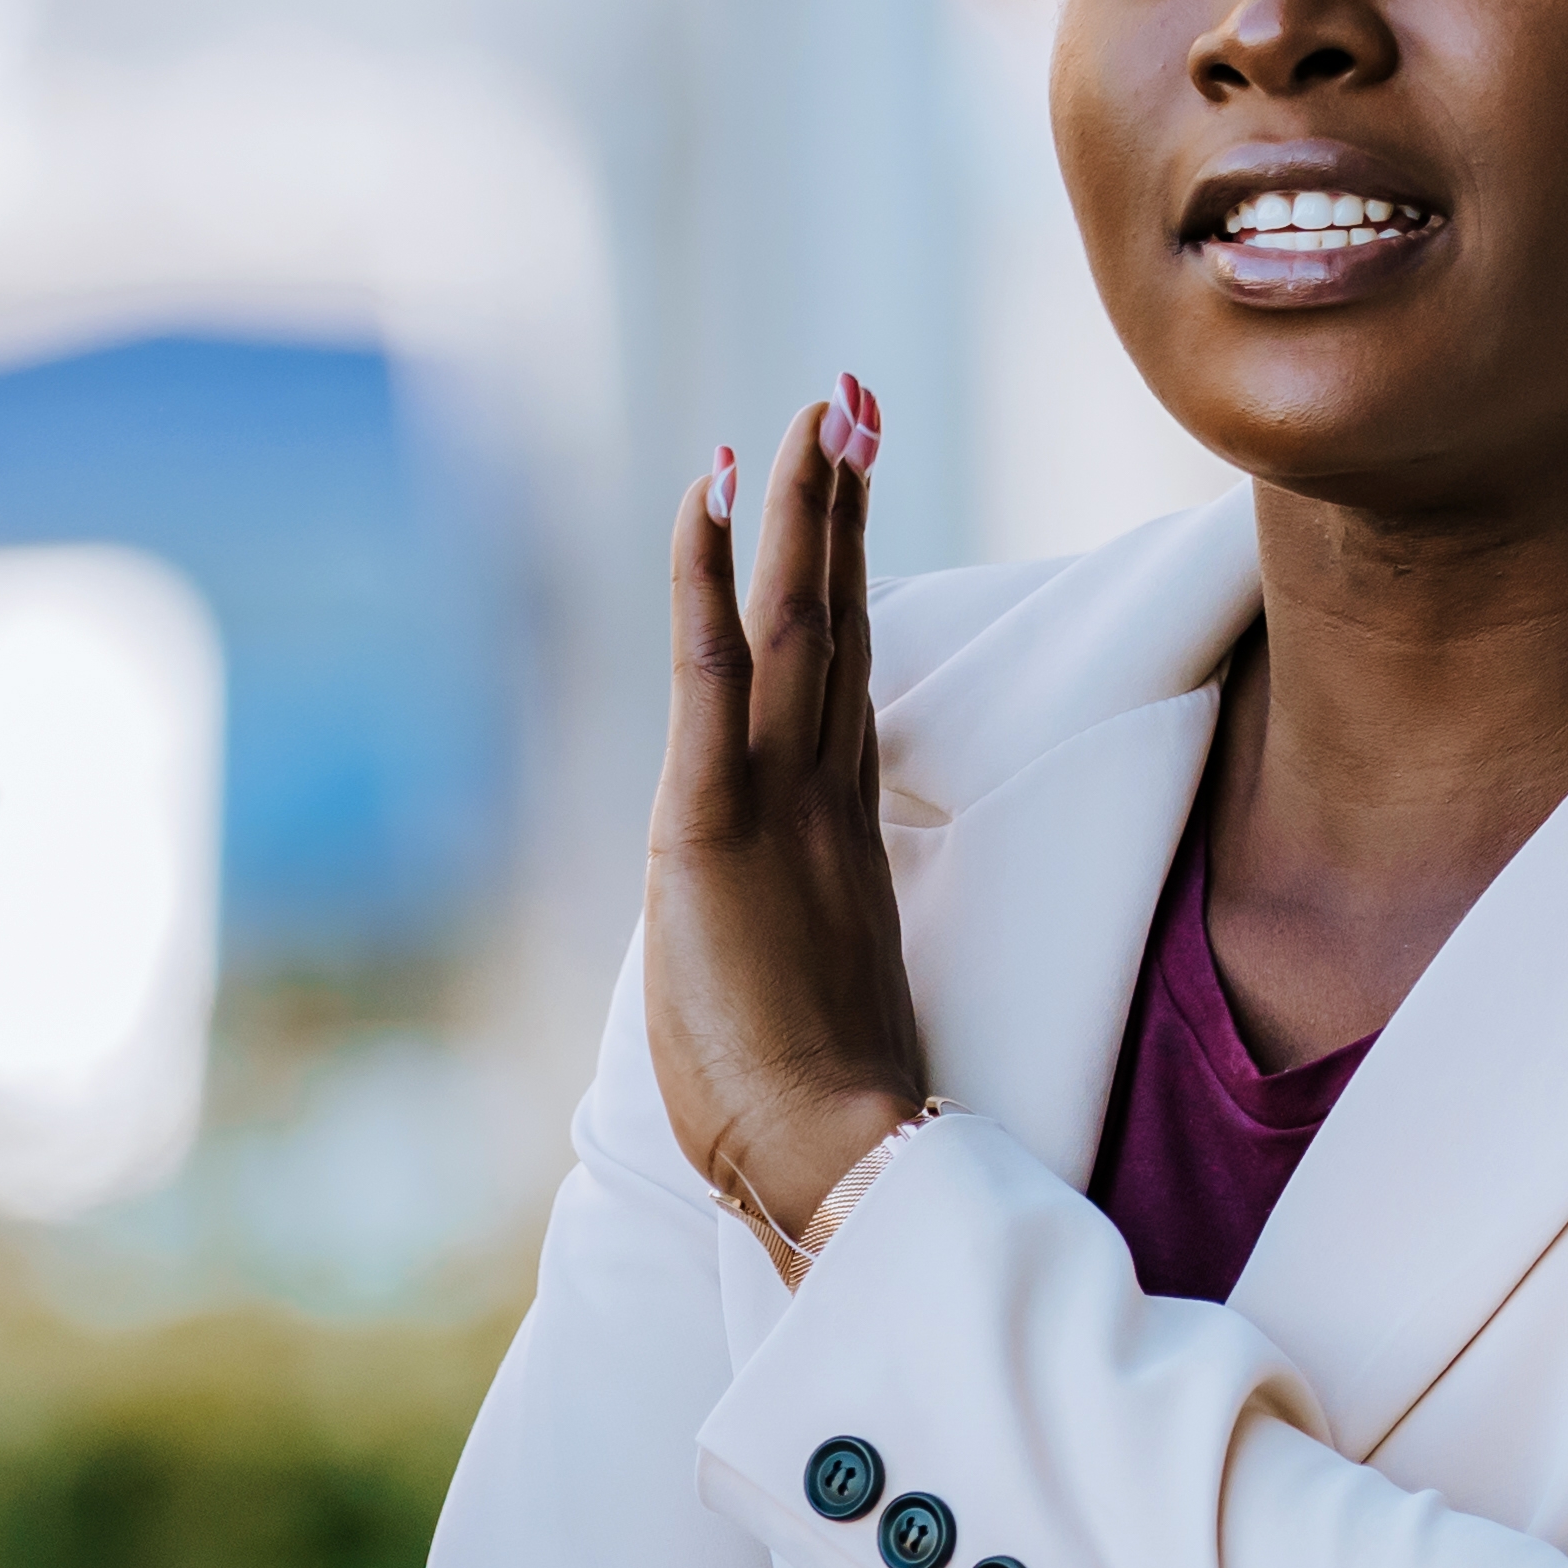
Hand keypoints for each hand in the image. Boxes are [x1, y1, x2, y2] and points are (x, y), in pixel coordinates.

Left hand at [644, 383, 936, 1256]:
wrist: (839, 1166)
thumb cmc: (820, 1123)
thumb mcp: (799, 1005)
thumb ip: (795, 946)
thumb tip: (784, 950)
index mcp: (842, 840)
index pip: (849, 679)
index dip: (854, 579)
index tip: (856, 495)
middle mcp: (823, 800)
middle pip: (840, 623)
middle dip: (845, 508)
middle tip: (855, 401)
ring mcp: (778, 802)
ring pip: (799, 620)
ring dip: (804, 506)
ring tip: (819, 405)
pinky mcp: (719, 821)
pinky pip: (714, 668)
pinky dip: (712, 570)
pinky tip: (716, 485)